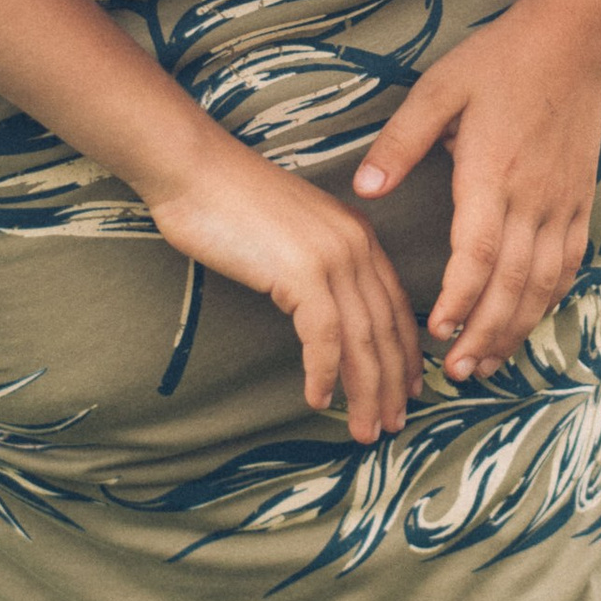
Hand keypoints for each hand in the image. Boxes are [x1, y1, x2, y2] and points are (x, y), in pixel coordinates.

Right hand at [143, 136, 421, 438]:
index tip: (406, 391)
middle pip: (386, 329)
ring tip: (363, 430)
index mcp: (358, 236)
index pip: (395, 306)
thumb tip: (317, 313)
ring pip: (363, 339)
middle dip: (392, 384)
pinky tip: (318, 400)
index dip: (404, 354)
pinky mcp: (303, 270)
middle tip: (390, 426)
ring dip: (365, 392)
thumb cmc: (228, 204)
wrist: (194, 170)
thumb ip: (313, 267)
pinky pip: (325, 336)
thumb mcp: (290, 235)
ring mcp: (333, 257)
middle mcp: (356, 245)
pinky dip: (324, 374)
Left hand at [354, 19, 600, 379]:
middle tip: (457, 371)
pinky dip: (549, 300)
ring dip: (517, 328)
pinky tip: (527, 320)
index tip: (438, 331)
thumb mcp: (437, 90)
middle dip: (485, 333)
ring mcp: (562, 204)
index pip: (479, 255)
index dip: (461, 299)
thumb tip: (364, 190)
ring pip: (545, 283)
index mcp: (492, 174)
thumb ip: (400, 143)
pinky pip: (569, 264)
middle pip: (514, 284)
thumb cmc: (498, 62)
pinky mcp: (580, 201)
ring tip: (487, 362)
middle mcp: (532, 198)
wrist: (572, 42)